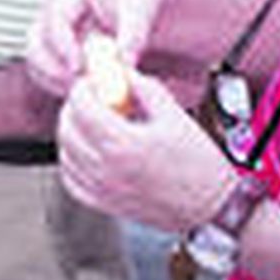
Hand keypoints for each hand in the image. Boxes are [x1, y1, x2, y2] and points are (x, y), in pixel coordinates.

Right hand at [26, 0, 159, 98]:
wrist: (141, 12)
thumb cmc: (140, 2)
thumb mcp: (141, 10)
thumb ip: (132, 34)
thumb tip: (123, 62)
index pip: (54, 19)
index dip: (62, 44)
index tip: (78, 67)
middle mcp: (52, 14)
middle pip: (34, 42)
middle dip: (50, 68)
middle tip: (75, 86)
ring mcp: (51, 37)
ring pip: (36, 63)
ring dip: (54, 80)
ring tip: (84, 92)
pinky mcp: (56, 56)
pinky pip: (46, 75)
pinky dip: (59, 86)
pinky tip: (83, 93)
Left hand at [57, 68, 233, 232]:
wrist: (213, 207)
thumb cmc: (199, 162)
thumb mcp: (174, 115)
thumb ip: (142, 88)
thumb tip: (119, 72)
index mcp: (124, 144)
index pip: (81, 106)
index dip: (82, 88)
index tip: (91, 82)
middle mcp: (107, 169)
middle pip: (67, 129)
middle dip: (74, 107)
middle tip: (89, 99)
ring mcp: (103, 190)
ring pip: (65, 153)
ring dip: (71, 132)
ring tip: (91, 123)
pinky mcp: (105, 205)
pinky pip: (71, 179)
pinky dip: (72, 160)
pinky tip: (87, 150)